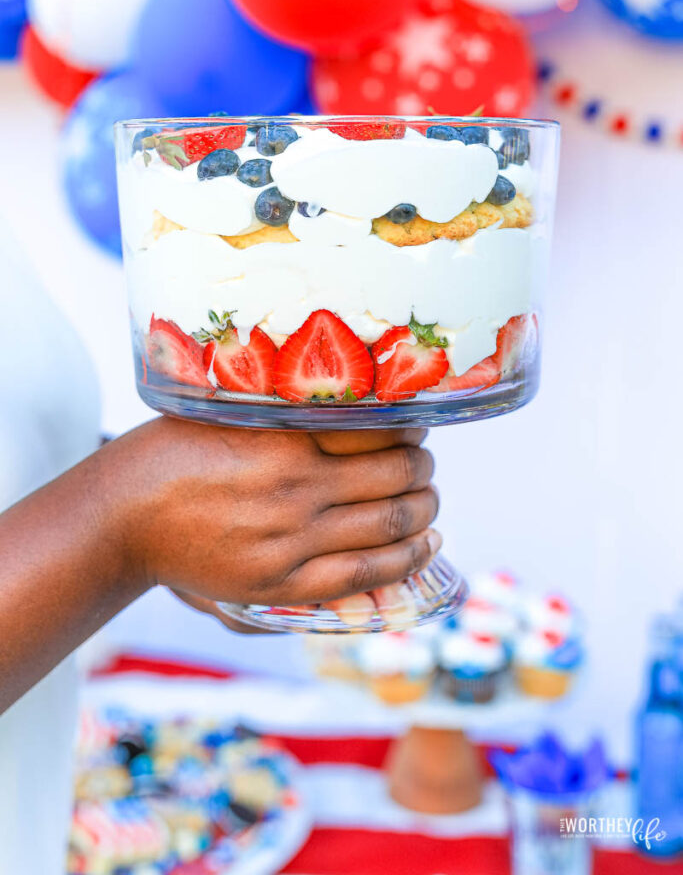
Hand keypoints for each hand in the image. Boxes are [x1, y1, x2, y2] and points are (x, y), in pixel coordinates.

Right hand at [95, 419, 439, 607]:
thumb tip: (355, 404)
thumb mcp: (230, 415)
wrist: (122, 516)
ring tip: (429, 498)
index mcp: (285, 440)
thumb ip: (289, 413)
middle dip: (424, 467)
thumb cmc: (173, 454)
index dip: (412, 428)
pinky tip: (428, 542)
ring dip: (425, 508)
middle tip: (426, 462)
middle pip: (397, 476)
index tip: (417, 426)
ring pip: (390, 524)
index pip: (380, 431)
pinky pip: (365, 573)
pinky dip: (408, 557)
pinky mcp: (282, 582)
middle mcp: (296, 489)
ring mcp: (292, 541)